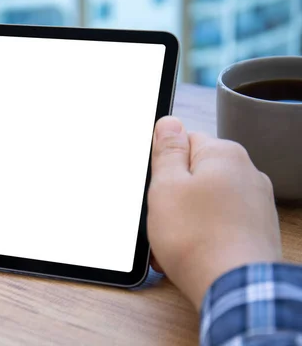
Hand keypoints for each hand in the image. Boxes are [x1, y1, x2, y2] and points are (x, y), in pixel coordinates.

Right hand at [147, 116, 281, 309]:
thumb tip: (169, 123)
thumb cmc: (198, 238)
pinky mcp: (255, 230)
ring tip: (171, 241)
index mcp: (225, 155)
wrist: (234, 287)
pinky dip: (202, 234)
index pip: (185, 140)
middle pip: (196, 173)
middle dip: (174, 195)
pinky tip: (189, 252)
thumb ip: (167, 150)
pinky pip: (219, 223)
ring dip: (184, 218)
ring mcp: (255, 204)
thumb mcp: (166, 186)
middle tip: (160, 216)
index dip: (163, 163)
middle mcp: (247, 174)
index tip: (155, 184)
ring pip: (205, 201)